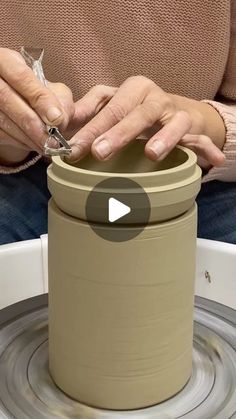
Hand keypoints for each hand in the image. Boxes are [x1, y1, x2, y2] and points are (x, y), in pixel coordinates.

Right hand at [0, 48, 74, 164]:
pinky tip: (34, 144)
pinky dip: (20, 142)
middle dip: (34, 124)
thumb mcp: (49, 86)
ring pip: (2, 120)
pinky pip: (0, 134)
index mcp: (4, 60)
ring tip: (48, 146)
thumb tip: (62, 120)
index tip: (57, 119)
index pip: (21, 77)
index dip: (40, 99)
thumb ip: (60, 99)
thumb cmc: (35, 92)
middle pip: (7, 99)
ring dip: (28, 138)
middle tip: (53, 141)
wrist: (14, 99)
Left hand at [68, 76, 225, 167]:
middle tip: (97, 151)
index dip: (85, 123)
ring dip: (159, 137)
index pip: (101, 101)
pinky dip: (201, 147)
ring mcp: (169, 107)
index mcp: (125, 90)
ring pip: (161, 120)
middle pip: (127, 110)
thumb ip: (87, 121)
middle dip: (112, 131)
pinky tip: (210, 160)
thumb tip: (56, 137)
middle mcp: (147, 94)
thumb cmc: (136, 116)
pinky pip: (194, 136)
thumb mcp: (112, 114)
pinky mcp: (189, 123)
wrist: (174, 112)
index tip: (69, 146)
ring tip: (151, 153)